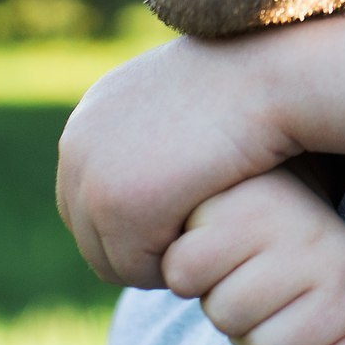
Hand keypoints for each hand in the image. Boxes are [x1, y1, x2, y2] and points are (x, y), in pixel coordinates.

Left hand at [57, 38, 295, 286]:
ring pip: (109, 259)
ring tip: (204, 240)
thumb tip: (161, 161)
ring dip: (156, 259)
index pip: (87, 199)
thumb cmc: (249, 87)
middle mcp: (76, 147)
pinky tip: (209, 238)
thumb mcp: (190, 98)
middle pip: (89, 233)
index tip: (181, 226)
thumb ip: (163, 131)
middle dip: (139, 248)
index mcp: (91, 119)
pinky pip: (136, 268)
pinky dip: (172, 263)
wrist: (267, 77)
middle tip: (194, 243)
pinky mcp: (117, 207)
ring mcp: (91, 178)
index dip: (134, 223)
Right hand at [160, 168, 344, 344]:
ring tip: (236, 268)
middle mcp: (342, 270)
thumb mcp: (309, 339)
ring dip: (214, 297)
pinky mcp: (244, 208)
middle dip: (243, 335)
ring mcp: (297, 237)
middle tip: (254, 297)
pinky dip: (184, 267)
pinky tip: (210, 243)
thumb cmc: (286, 282)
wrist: (273, 190)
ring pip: (224, 313)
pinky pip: (186, 272)